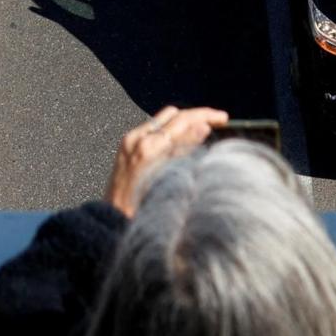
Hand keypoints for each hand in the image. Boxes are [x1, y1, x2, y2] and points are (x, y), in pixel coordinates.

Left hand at [108, 106, 228, 215]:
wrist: (112, 221)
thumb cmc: (142, 210)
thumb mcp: (169, 181)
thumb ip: (185, 151)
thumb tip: (202, 127)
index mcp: (149, 148)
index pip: (183, 120)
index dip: (206, 115)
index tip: (223, 117)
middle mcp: (137, 139)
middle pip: (173, 114)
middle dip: (197, 115)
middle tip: (218, 120)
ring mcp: (129, 141)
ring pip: (162, 119)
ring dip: (183, 121)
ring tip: (204, 129)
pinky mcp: (126, 146)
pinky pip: (152, 128)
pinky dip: (170, 129)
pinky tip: (182, 140)